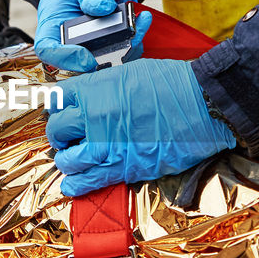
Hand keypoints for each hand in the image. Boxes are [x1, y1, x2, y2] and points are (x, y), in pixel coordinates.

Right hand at [34, 0, 150, 71]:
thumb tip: (101, 7)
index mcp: (53, 21)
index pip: (48, 48)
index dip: (65, 58)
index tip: (87, 57)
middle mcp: (68, 39)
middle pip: (78, 63)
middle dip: (106, 56)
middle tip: (127, 37)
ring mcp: (89, 45)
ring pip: (105, 61)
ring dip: (127, 47)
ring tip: (139, 22)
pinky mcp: (108, 46)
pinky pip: (122, 53)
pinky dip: (136, 41)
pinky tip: (143, 20)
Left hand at [45, 59, 235, 195]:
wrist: (202, 104)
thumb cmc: (173, 84)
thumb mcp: (129, 73)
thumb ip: (104, 87)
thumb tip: (92, 98)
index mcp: (94, 89)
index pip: (56, 99)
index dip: (57, 107)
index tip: (62, 112)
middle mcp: (94, 117)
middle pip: (56, 130)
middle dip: (60, 135)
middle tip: (67, 137)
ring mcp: (107, 145)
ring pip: (67, 160)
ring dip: (68, 160)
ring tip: (74, 159)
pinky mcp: (123, 168)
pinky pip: (88, 181)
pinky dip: (76, 185)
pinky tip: (73, 185)